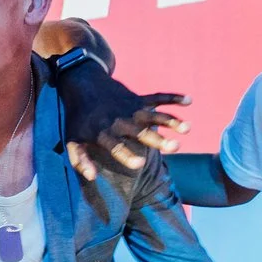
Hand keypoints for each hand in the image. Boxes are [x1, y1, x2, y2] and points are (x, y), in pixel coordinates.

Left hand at [59, 61, 189, 182]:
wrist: (83, 84)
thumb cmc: (78, 118)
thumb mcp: (72, 140)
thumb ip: (80, 160)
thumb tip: (92, 177)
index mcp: (103, 132)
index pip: (115, 146)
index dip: (126, 155)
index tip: (140, 164)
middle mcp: (120, 120)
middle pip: (141, 131)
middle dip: (158, 139)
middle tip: (175, 147)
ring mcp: (131, 108)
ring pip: (154, 115)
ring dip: (172, 120)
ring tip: (187, 128)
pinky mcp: (139, 99)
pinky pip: (158, 97)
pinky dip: (173, 97)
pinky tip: (189, 100)